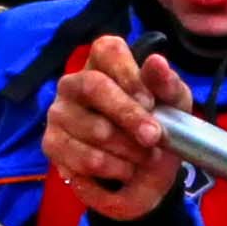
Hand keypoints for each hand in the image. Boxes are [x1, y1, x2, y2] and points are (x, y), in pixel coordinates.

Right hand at [43, 32, 190, 221]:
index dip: (129, 75)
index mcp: (103, 64)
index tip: (150, 101)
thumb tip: (157, 62)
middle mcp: (74, 83)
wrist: (147, 175)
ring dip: (130, 150)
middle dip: (130, 115)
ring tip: (146, 157)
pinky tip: (126, 170)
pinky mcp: (53, 144)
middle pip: (94, 86)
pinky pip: (85, 159)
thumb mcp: (173, 106)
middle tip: (154, 137)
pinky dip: (115, 169)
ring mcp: (59, 113)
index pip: (107, 51)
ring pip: (94, 129)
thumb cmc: (157, 128)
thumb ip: (167, 85)